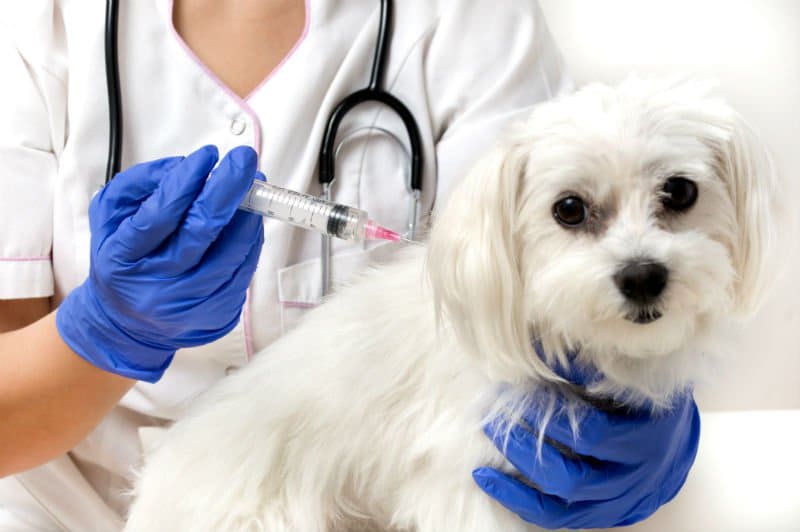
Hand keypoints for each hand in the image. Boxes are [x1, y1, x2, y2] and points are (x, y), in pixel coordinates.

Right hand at [56, 145, 263, 382]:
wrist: (129, 324)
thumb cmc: (123, 262)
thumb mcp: (111, 217)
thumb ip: (139, 184)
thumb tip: (185, 165)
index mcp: (123, 258)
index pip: (158, 216)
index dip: (185, 182)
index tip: (207, 156)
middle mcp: (158, 284)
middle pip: (201, 232)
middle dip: (227, 190)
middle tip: (243, 161)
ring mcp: (190, 303)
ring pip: (231, 253)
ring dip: (248, 214)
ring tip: (253, 186)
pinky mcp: (217, 312)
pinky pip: (244, 270)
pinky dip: (250, 240)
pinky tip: (250, 219)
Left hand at [473, 380, 699, 528]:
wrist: (670, 438)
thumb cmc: (641, 399)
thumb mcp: (628, 377)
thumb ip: (588, 368)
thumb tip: (538, 349)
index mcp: (646, 438)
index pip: (593, 435)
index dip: (553, 418)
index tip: (520, 394)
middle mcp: (635, 477)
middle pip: (574, 476)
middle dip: (527, 449)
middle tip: (494, 422)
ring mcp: (620, 501)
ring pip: (565, 503)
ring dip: (519, 482)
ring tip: (484, 465)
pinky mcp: (602, 515)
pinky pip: (559, 518)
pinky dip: (523, 503)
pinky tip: (491, 483)